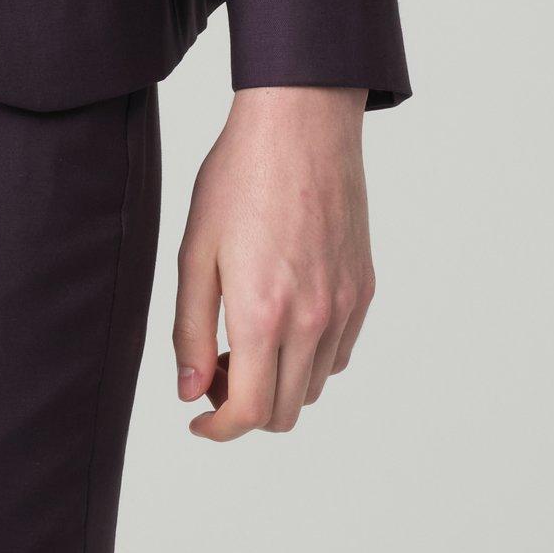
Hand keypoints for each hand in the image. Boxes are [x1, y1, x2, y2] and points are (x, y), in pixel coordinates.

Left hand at [169, 86, 373, 440]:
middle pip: (285, 412)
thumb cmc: (238, 178)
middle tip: (214, 370)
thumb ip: (191, 332)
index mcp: (265, 315)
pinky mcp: (363, 288)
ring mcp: (345, 306)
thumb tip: (190, 392)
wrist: (301, 123)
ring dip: (277, 384)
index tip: (198, 420)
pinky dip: (309, 359)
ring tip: (245, 342)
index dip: (219, 429)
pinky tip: (281, 321)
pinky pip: (339, 353)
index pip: (250, 412)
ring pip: (315, 386)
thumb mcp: (195, 254)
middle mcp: (314, 319)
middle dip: (244, 408)